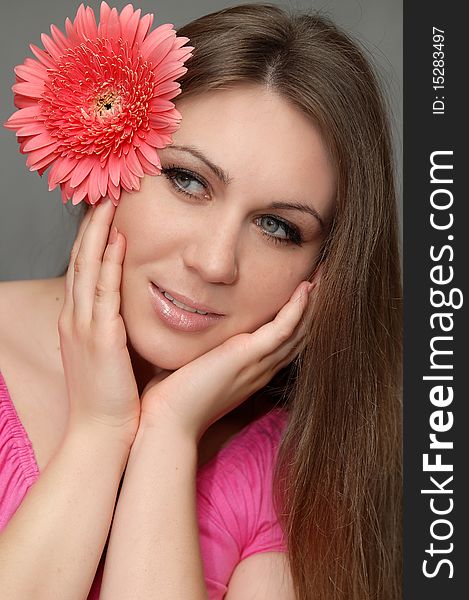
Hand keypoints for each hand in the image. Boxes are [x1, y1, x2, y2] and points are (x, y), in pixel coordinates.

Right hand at [58, 199, 139, 442]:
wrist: (101, 432)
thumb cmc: (110, 396)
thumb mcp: (106, 357)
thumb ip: (113, 330)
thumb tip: (127, 313)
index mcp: (77, 323)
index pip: (82, 270)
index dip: (90, 239)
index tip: (104, 213)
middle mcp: (75, 319)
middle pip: (80, 260)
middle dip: (91, 225)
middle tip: (103, 193)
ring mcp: (84, 326)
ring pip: (88, 267)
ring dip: (98, 232)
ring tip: (109, 201)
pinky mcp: (100, 337)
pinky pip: (105, 291)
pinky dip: (109, 262)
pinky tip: (119, 239)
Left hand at [139, 280, 313, 439]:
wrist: (168, 420)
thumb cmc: (175, 396)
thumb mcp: (196, 366)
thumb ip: (204, 350)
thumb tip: (193, 328)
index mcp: (253, 371)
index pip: (285, 341)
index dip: (301, 317)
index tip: (308, 291)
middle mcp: (262, 368)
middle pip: (299, 334)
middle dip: (315, 306)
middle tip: (326, 277)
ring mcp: (258, 364)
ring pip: (298, 330)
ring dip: (313, 302)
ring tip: (323, 275)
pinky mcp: (248, 357)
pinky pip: (282, 329)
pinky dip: (296, 309)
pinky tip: (305, 289)